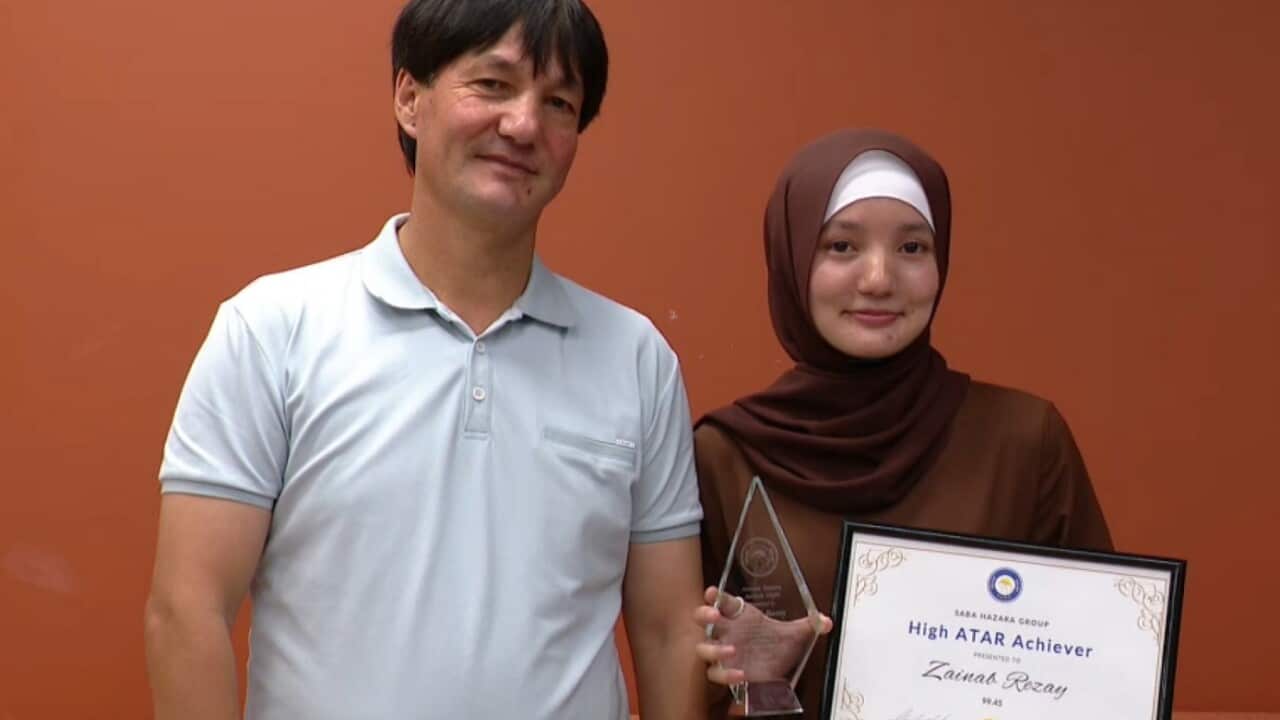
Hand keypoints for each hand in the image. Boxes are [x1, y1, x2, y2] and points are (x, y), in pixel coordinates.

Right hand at [693, 586, 831, 685]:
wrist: (774, 671)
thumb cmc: (775, 647)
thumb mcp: (794, 635)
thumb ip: (809, 625)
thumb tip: (826, 621)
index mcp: (739, 616)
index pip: (722, 600)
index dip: (715, 595)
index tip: (713, 592)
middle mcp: (727, 632)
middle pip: (703, 618)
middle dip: (704, 614)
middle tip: (714, 615)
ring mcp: (722, 652)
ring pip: (703, 648)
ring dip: (713, 649)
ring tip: (731, 651)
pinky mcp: (725, 672)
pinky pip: (716, 673)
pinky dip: (726, 674)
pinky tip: (740, 675)